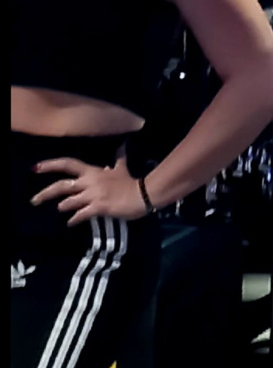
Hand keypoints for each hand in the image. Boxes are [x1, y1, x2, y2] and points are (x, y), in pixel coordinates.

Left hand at [31, 157, 148, 225]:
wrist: (144, 194)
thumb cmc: (131, 182)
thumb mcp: (123, 168)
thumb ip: (119, 158)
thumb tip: (123, 144)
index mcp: (93, 171)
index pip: (68, 164)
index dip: (51, 165)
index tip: (35, 168)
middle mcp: (89, 182)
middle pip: (62, 186)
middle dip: (45, 194)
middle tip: (34, 200)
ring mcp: (93, 195)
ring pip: (69, 202)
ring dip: (64, 207)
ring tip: (62, 210)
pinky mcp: (98, 208)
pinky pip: (80, 215)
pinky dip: (74, 220)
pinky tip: (71, 223)